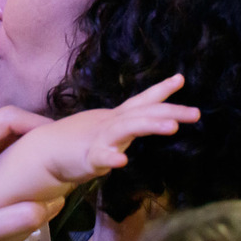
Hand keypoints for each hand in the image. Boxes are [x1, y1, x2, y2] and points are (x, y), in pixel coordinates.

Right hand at [59, 73, 199, 179]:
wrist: (44, 153)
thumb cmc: (79, 142)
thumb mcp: (110, 129)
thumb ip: (132, 122)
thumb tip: (158, 118)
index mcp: (117, 118)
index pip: (143, 101)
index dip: (162, 90)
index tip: (180, 79)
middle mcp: (111, 124)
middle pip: (143, 114)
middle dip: (170, 112)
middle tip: (196, 114)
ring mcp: (99, 139)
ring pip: (127, 129)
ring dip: (149, 126)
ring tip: (171, 127)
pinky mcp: (86, 158)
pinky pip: (100, 157)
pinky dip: (111, 158)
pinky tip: (122, 160)